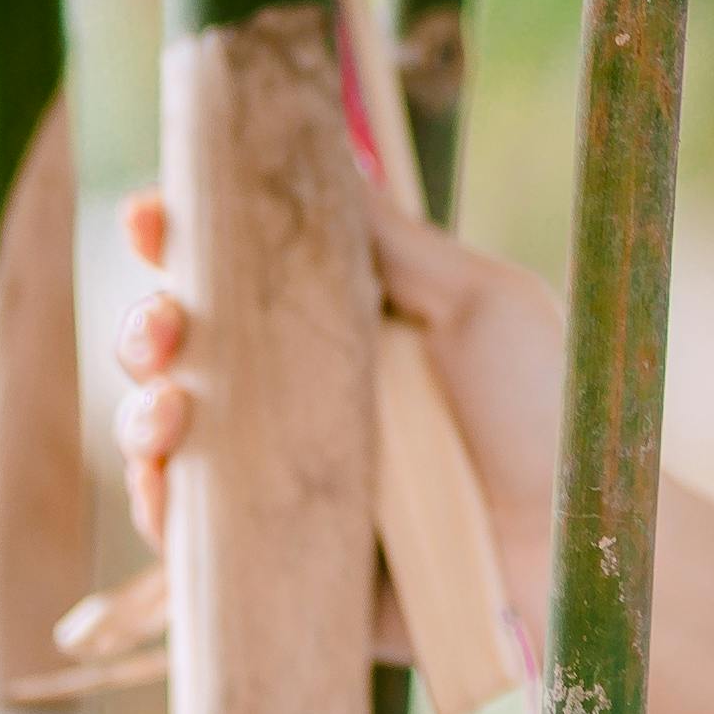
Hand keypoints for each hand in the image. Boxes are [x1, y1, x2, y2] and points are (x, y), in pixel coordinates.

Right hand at [115, 184, 566, 548]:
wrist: (572, 544)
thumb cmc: (544, 418)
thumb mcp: (480, 304)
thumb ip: (396, 242)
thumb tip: (323, 153)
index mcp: (341, 331)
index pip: (239, 278)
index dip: (181, 243)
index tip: (153, 217)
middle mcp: (299, 402)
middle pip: (183, 353)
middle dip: (149, 325)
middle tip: (166, 322)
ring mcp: (281, 480)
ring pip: (169, 438)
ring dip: (142, 411)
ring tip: (169, 405)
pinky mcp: (276, 559)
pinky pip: (189, 533)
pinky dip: (159, 501)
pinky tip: (165, 476)